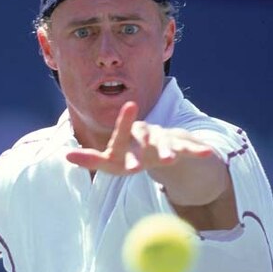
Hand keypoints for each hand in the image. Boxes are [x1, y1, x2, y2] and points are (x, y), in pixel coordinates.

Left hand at [66, 101, 213, 174]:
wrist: (159, 149)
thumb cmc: (130, 156)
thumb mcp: (111, 162)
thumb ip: (90, 159)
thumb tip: (65, 154)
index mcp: (126, 139)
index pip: (120, 135)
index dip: (122, 125)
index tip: (128, 109)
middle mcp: (144, 135)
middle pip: (143, 138)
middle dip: (141, 145)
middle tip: (136, 162)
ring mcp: (162, 139)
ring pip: (165, 143)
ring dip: (166, 151)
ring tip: (168, 160)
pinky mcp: (179, 146)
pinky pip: (188, 147)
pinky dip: (196, 150)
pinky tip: (207, 152)